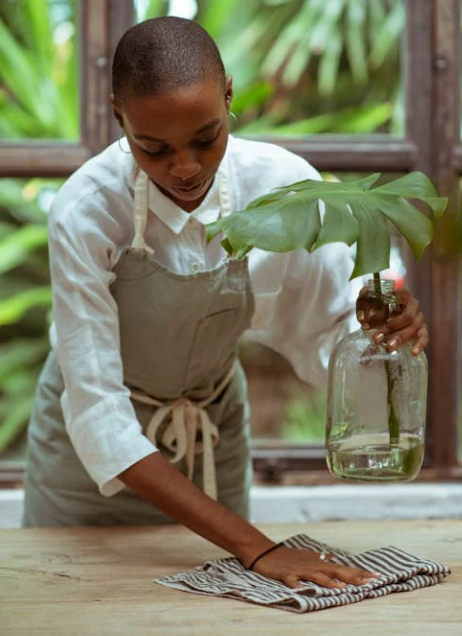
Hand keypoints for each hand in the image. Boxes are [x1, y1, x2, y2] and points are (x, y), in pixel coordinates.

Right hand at [251, 545, 379, 588]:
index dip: (359, 572)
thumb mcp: (307, 556)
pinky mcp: (285, 574)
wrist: (264, 551)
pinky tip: (300, 588)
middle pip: (335, 571)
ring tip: (341, 588)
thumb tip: (334, 558)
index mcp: (318, 562)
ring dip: (328, 581)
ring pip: (316, 575)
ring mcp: (299, 569)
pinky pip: (291, 580)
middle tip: (369, 581)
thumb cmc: (288, 556)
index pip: (343, 567)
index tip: (377, 575)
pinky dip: (296, 583)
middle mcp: (312, 565)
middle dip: (352, 576)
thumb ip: (322, 559)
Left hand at [356, 287, 427, 355]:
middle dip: (390, 328)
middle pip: (406, 317)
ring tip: (389, 347)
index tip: (366, 325)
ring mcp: (419, 318)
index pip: (395, 303)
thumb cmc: (377, 302)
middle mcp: (414, 305)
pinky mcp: (422, 329)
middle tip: (376, 338)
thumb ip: (363, 304)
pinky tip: (413, 353)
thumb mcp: (368, 298)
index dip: (380, 313)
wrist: (386, 308)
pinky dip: (420, 345)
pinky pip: (424, 337)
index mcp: (403, 294)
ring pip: (413, 328)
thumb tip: (363, 319)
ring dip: (400, 338)